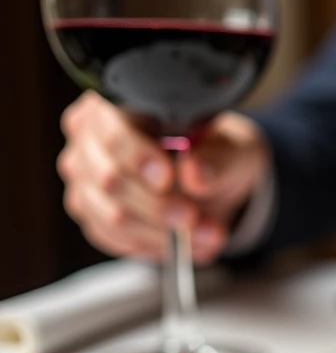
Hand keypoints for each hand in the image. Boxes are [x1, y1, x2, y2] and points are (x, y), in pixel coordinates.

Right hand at [58, 91, 268, 262]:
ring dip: (163, 233)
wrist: (216, 180)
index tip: (168, 179)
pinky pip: (115, 238)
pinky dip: (155, 245)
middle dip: (157, 206)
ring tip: (206, 234)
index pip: (113, 132)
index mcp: (116, 106)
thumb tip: (196, 173)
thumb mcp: (233, 149)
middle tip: (194, 217)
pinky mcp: (92, 214)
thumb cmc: (216, 152)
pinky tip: (186, 243)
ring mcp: (85, 180)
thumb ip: (219, 159)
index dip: (139, 158)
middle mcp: (89, 140)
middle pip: (108, 179)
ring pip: (112, 215)